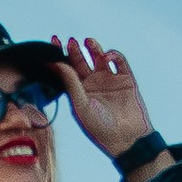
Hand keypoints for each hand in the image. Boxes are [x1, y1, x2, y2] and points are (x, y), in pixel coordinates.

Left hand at [54, 36, 165, 174]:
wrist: (127, 140)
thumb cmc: (99, 128)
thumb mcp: (81, 106)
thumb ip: (70, 83)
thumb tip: (56, 62)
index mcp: (78, 92)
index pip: (66, 70)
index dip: (59, 55)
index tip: (53, 41)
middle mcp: (92, 84)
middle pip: (81, 61)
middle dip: (75, 50)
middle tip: (70, 41)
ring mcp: (109, 81)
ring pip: (99, 58)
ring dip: (94, 48)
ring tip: (88, 41)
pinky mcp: (126, 80)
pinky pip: (119, 62)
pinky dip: (113, 55)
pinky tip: (107, 56)